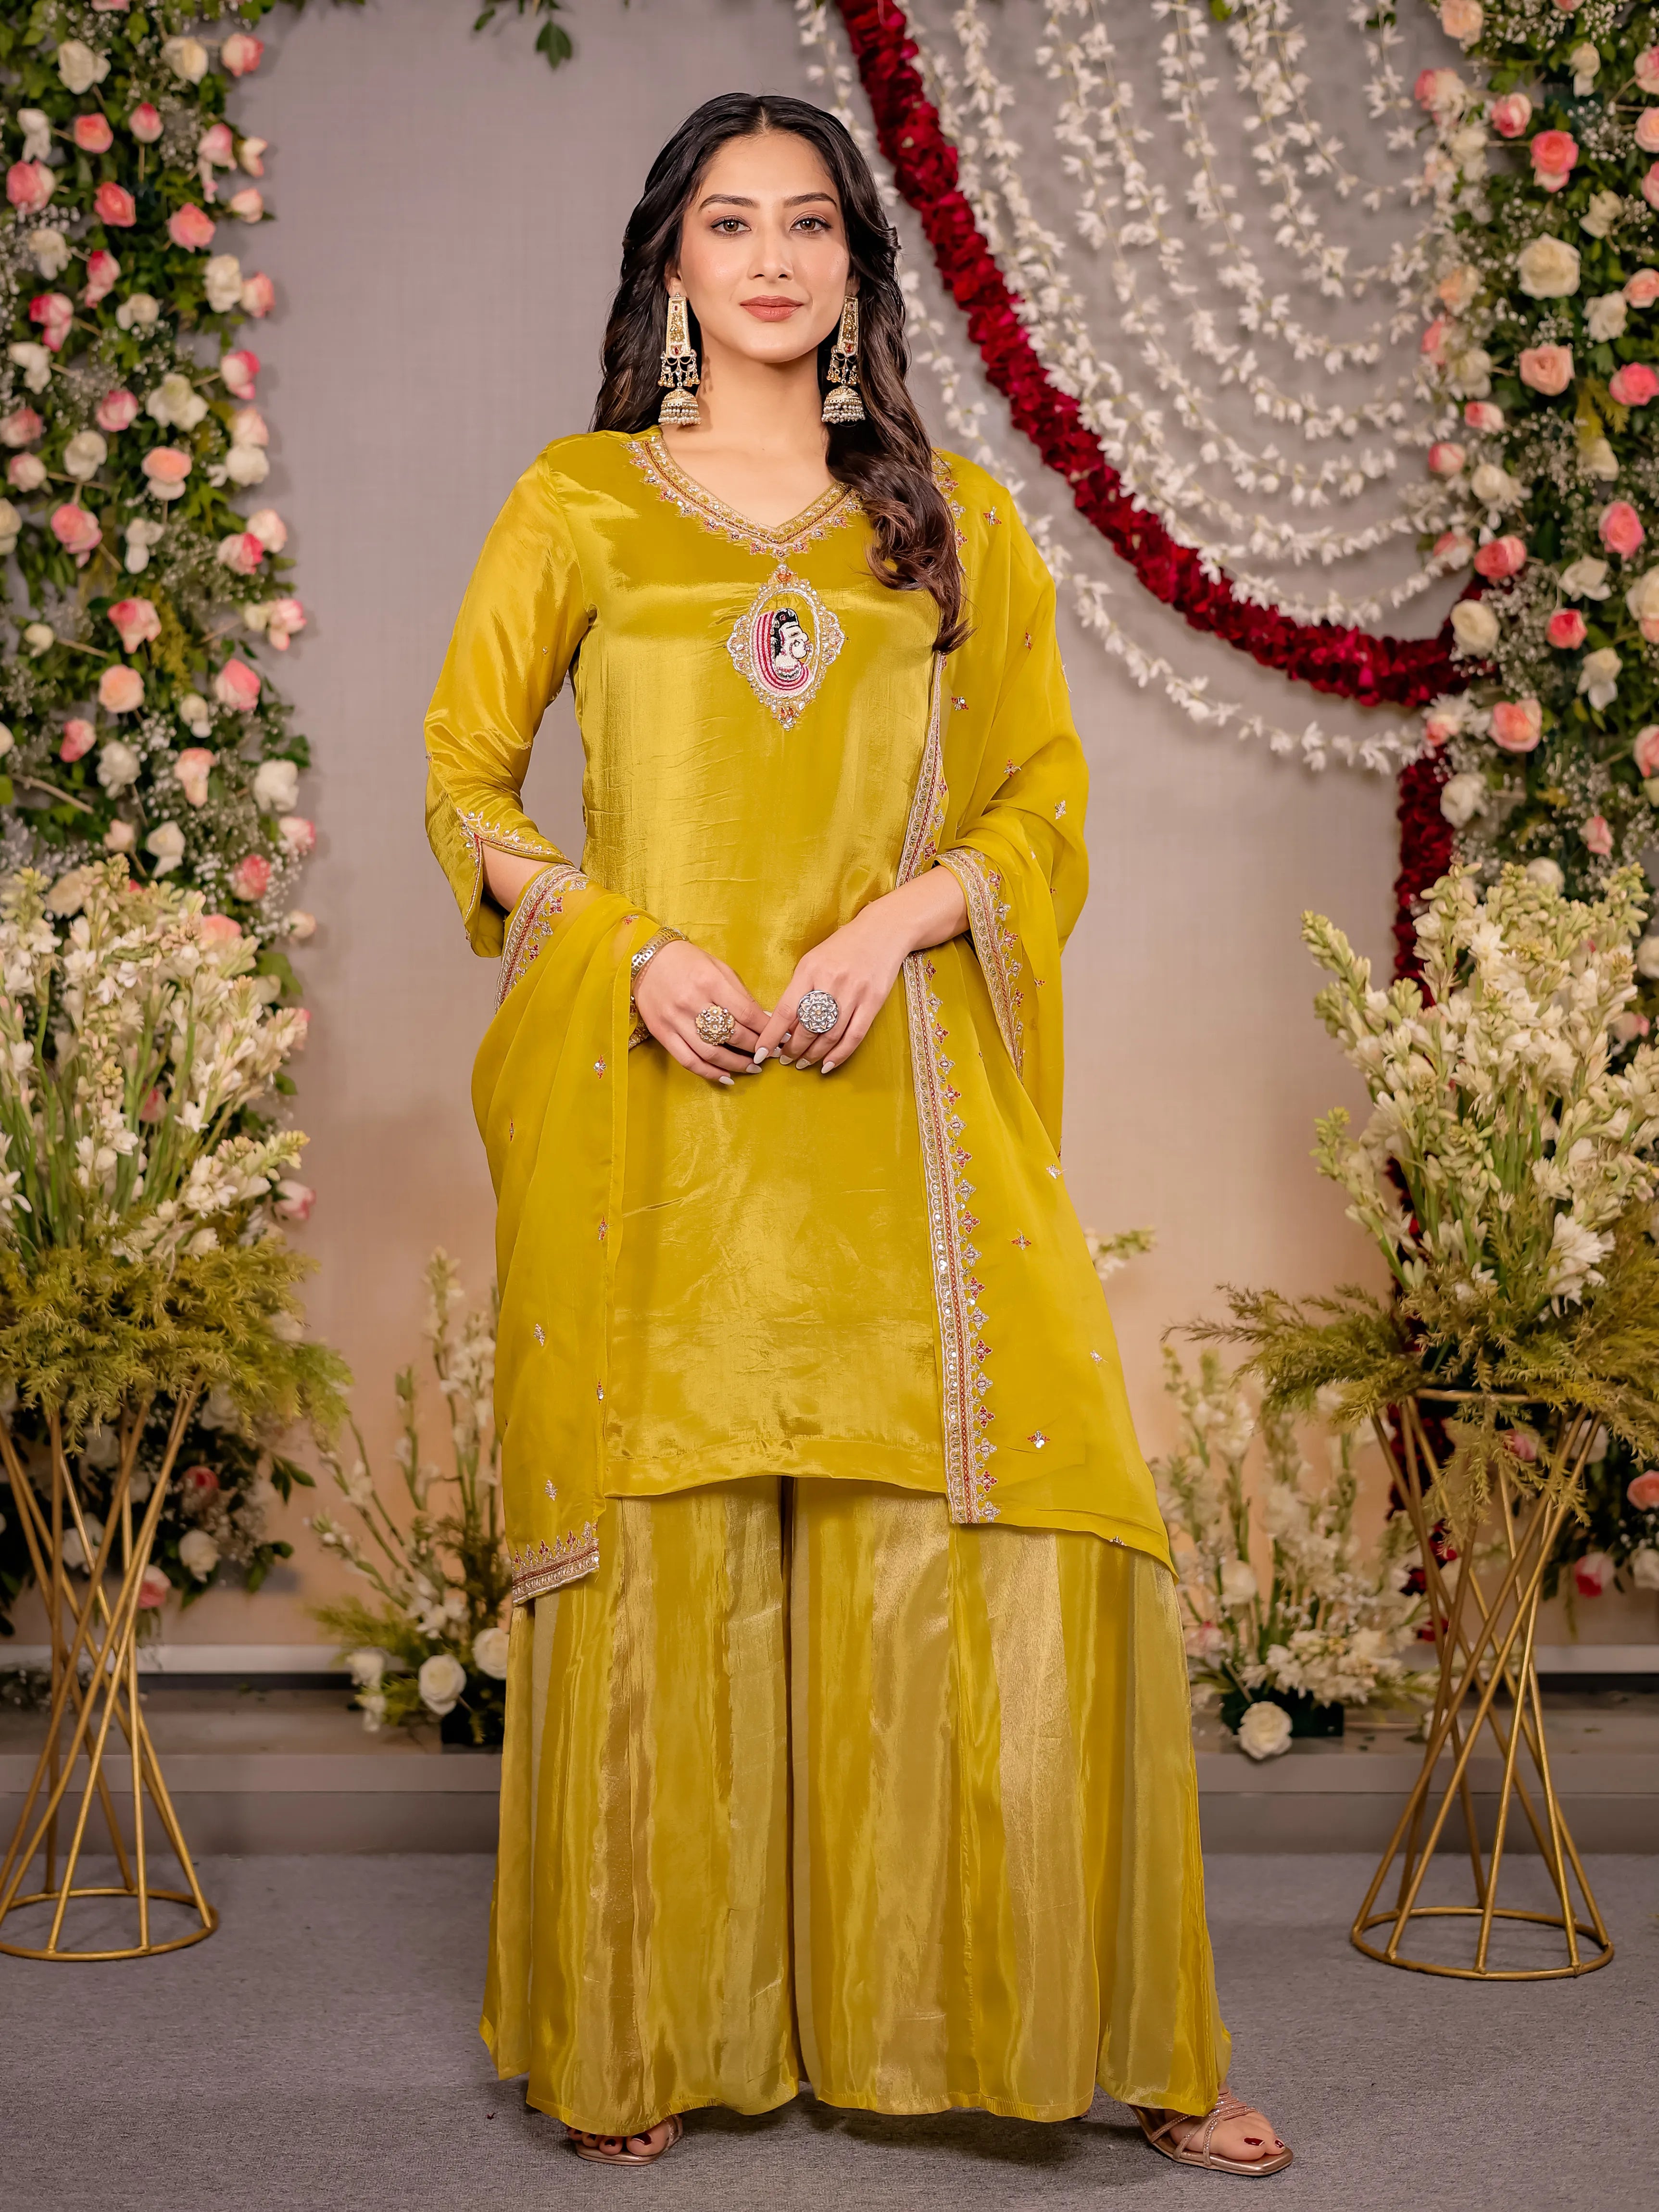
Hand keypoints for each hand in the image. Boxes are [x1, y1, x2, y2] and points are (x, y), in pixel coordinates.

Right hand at [634, 938, 767, 1084]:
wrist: (646, 959)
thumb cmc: (687, 961)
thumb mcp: (718, 967)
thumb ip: (740, 993)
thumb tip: (764, 1019)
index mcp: (710, 981)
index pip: (746, 1013)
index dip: (766, 1029)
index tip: (779, 1038)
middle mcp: (692, 1002)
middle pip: (731, 1035)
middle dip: (755, 1048)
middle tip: (769, 1055)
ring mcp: (675, 1020)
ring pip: (711, 1052)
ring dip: (736, 1065)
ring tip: (752, 1068)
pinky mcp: (662, 1033)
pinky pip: (688, 1060)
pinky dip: (709, 1072)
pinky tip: (726, 1077)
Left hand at [753, 869, 968, 1071]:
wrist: (882, 931)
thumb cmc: (842, 947)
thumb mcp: (812, 960)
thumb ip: (798, 989)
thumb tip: (782, 1025)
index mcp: (810, 970)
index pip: (785, 1010)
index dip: (772, 1035)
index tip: (761, 1052)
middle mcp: (831, 981)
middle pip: (807, 1027)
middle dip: (792, 1050)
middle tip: (785, 1060)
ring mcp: (854, 992)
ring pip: (829, 1035)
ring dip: (813, 1055)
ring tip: (803, 1063)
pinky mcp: (874, 1001)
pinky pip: (854, 1036)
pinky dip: (839, 1055)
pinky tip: (827, 1064)